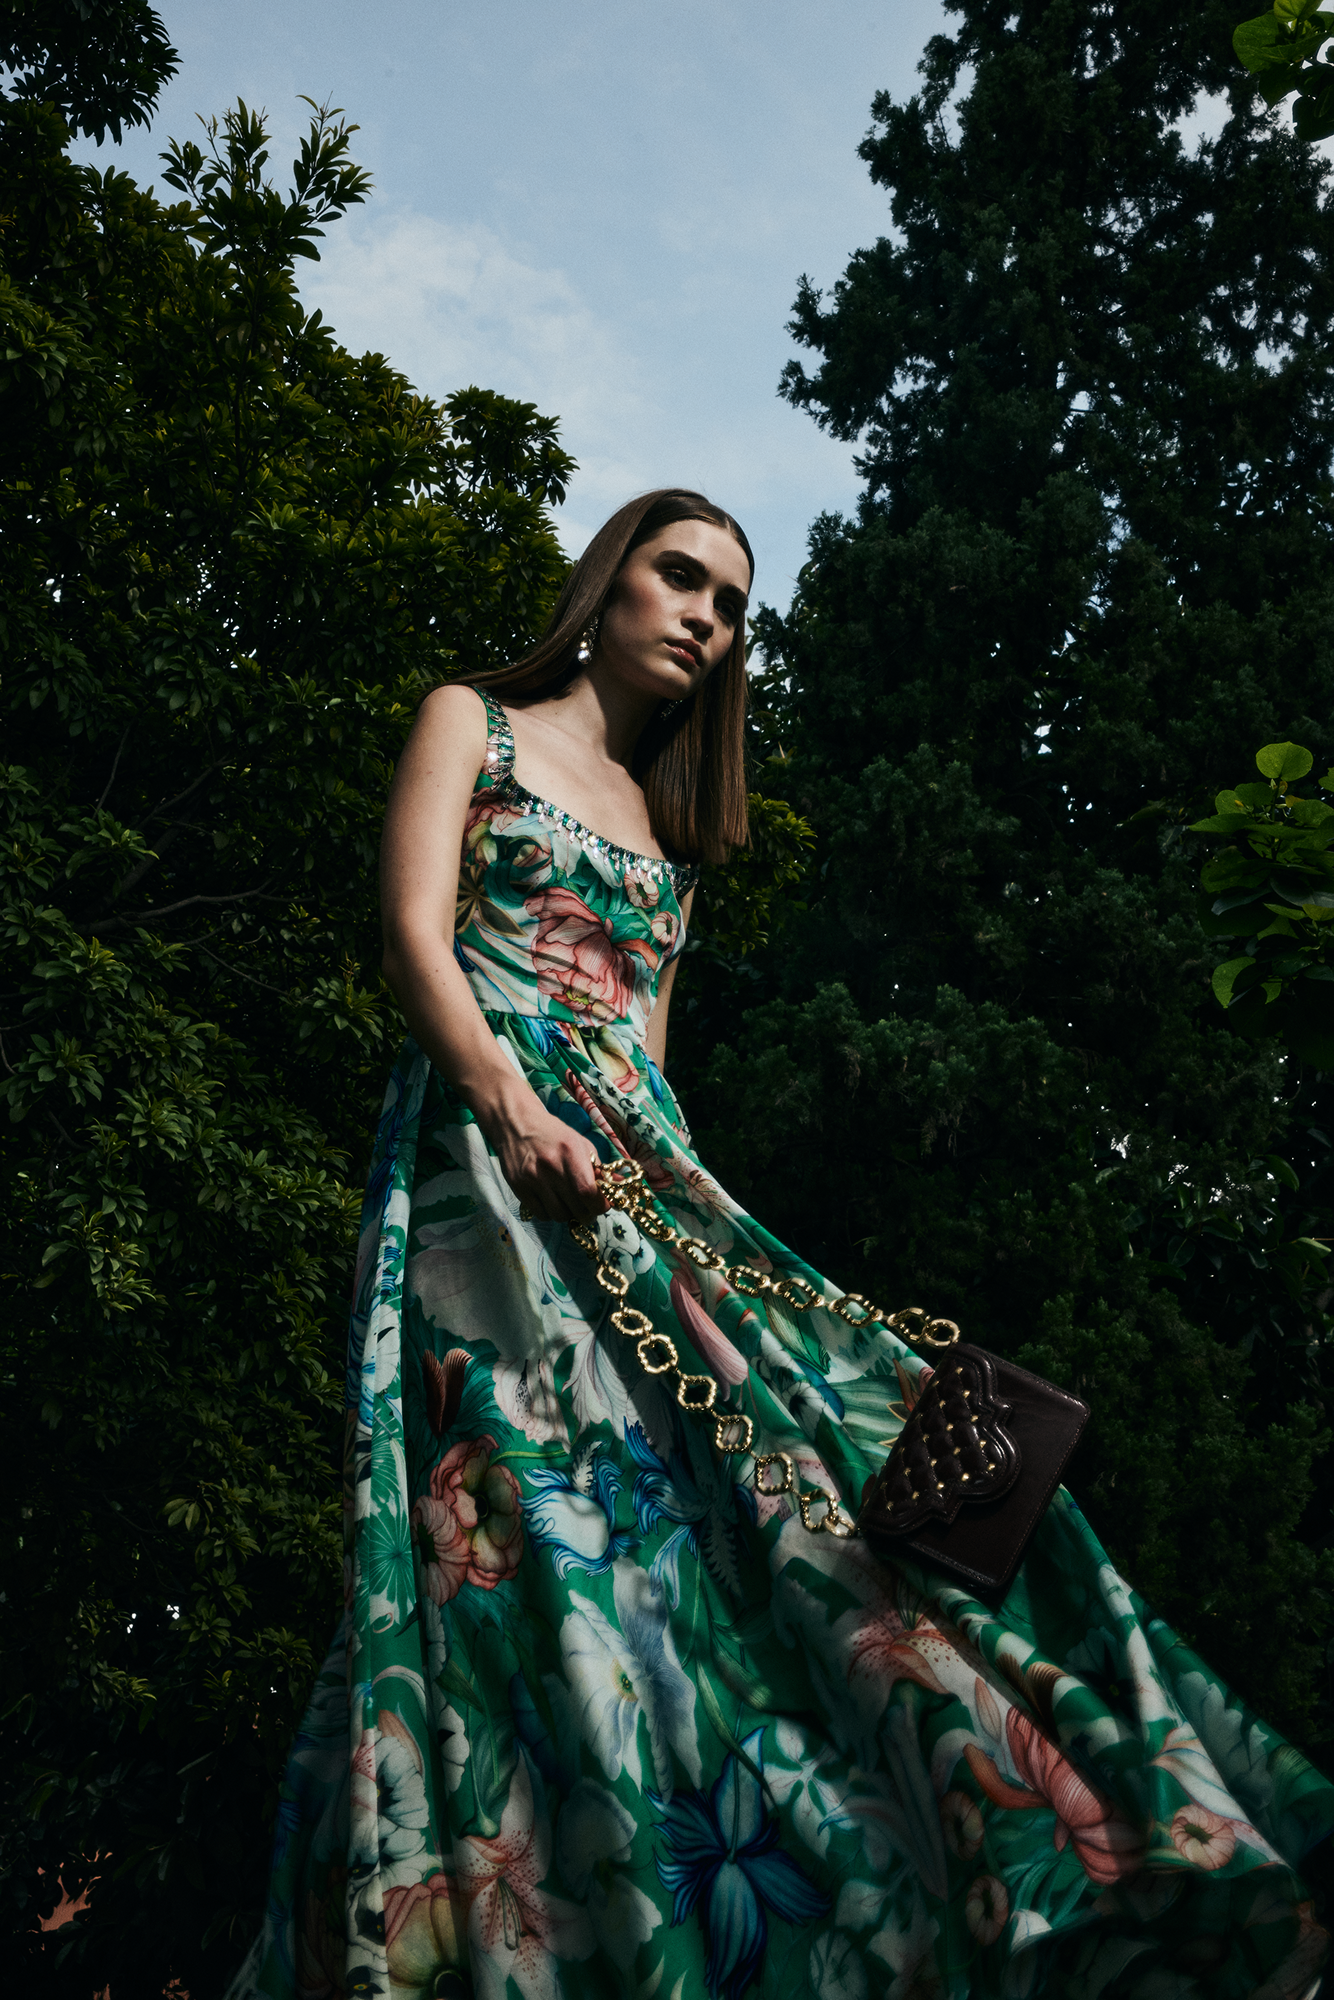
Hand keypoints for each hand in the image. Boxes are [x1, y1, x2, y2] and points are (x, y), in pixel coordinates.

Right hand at [492, 1101, 606, 1226]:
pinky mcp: (518, 1187)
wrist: (516, 1123)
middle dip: (587, 1212)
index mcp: (571, 1152)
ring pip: (559, 1215)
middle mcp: (551, 1166)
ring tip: (568, 1202)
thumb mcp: (580, 1143)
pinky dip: (550, 1213)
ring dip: (568, 1214)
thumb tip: (621, 1186)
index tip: (603, 1205)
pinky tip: (552, 1201)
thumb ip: (599, 1168)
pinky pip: (541, 1214)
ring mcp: (532, 1178)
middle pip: (576, 1208)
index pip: (588, 1192)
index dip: (600, 1205)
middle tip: (587, 1207)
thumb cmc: (553, 1134)